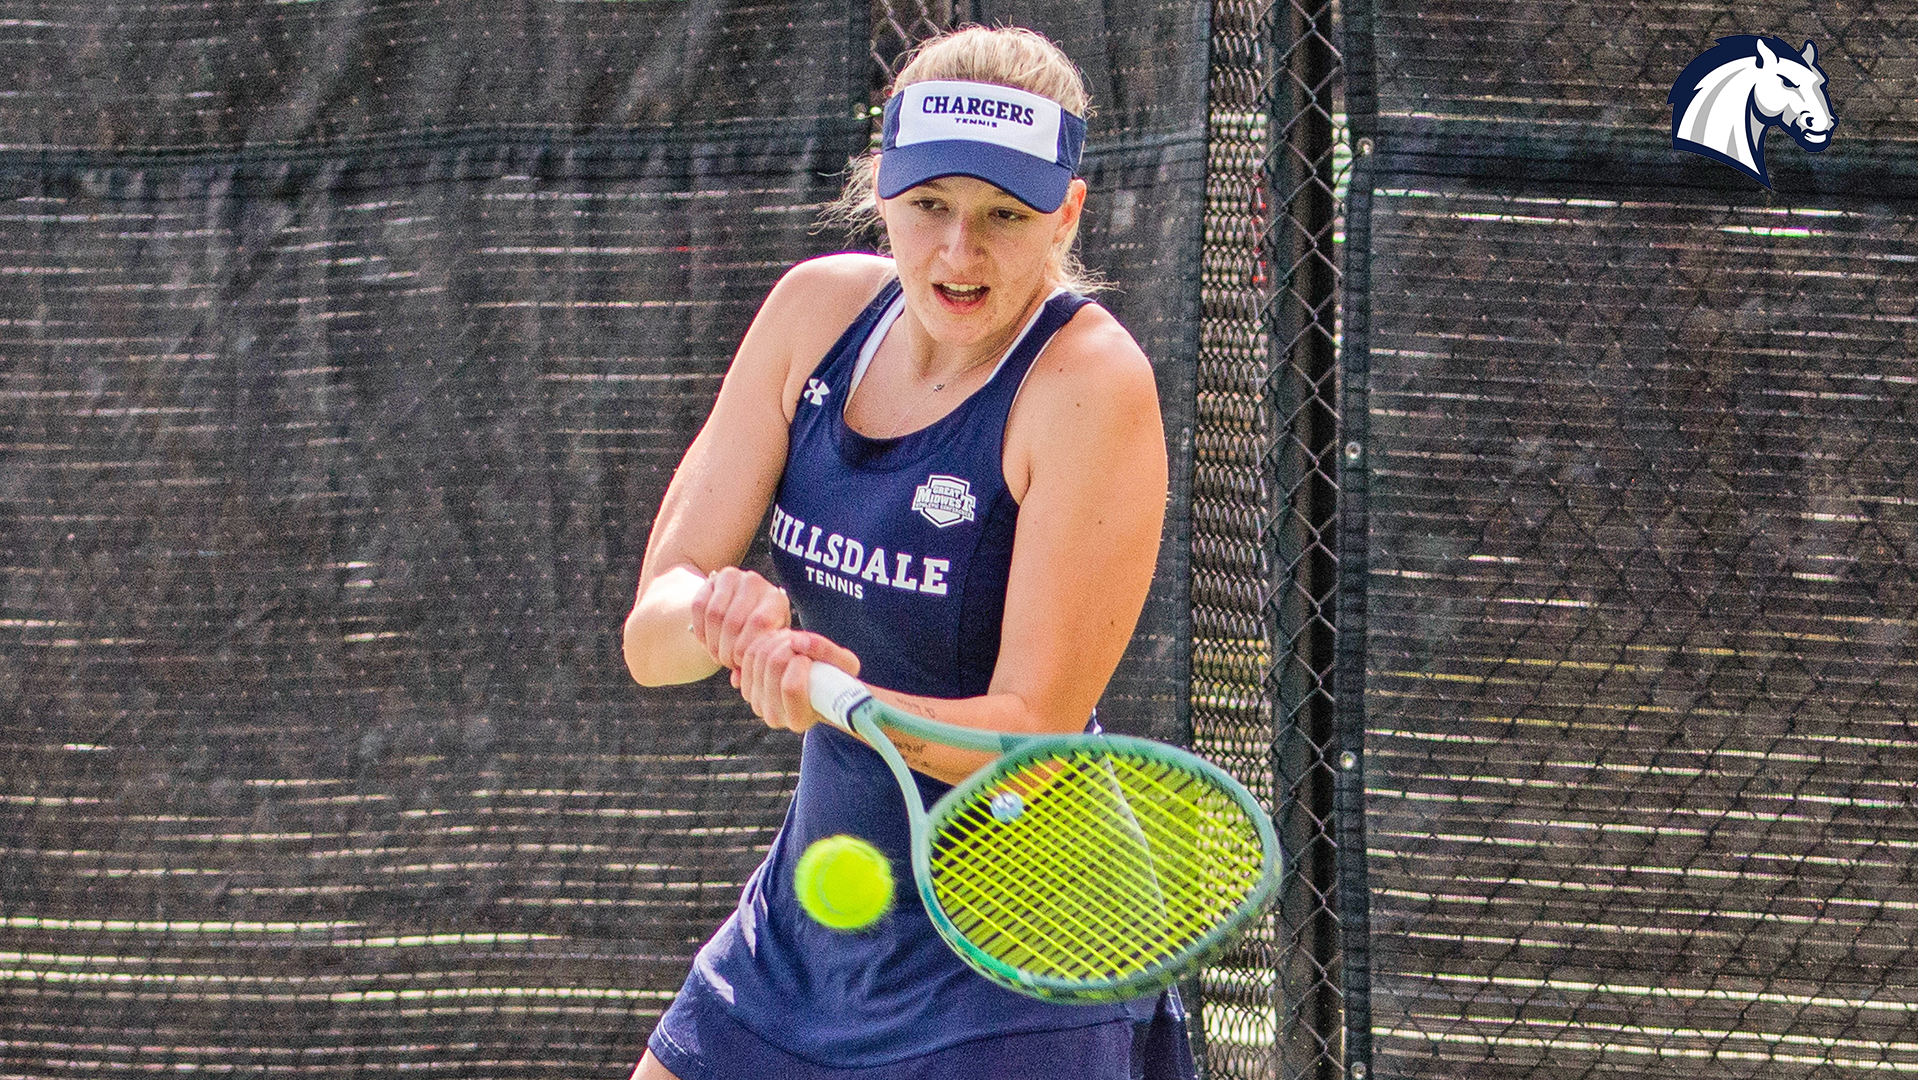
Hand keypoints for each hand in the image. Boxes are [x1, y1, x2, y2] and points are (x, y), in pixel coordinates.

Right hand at [688, 567, 790, 671]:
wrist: (746, 602)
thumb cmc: (761, 631)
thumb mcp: (765, 643)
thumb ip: (755, 660)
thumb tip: (736, 681)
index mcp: (775, 598)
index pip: (758, 624)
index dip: (744, 649)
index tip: (739, 664)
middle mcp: (755, 582)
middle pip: (733, 621)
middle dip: (726, 649)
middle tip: (726, 662)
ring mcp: (733, 577)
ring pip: (714, 615)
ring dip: (712, 641)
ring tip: (717, 654)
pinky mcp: (712, 579)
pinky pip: (699, 607)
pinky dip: (700, 629)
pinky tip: (707, 641)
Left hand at [736, 630, 861, 733]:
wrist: (821, 688)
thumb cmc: (839, 679)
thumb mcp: (846, 666)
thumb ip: (827, 652)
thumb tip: (798, 641)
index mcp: (799, 719)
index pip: (791, 687)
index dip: (801, 662)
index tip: (810, 657)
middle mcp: (774, 717)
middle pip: (773, 665)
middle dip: (790, 645)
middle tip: (802, 642)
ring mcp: (757, 703)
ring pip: (758, 656)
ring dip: (778, 640)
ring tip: (794, 641)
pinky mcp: (747, 687)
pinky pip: (747, 654)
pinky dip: (765, 641)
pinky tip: (781, 643)